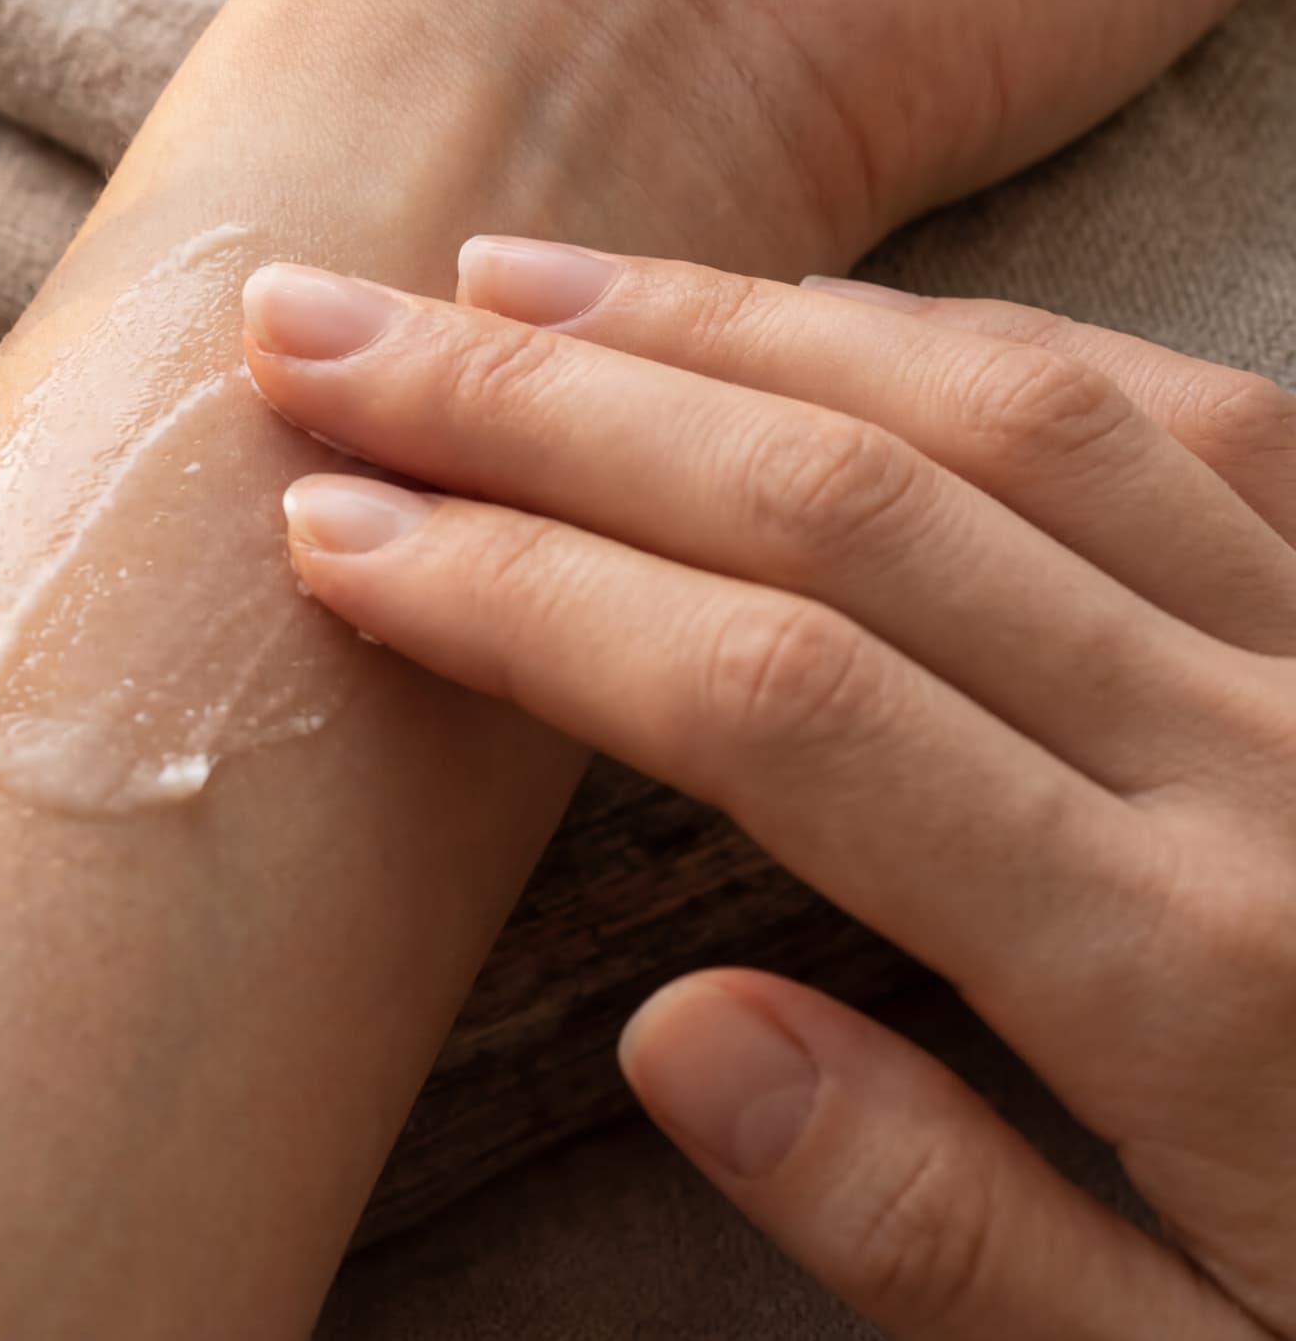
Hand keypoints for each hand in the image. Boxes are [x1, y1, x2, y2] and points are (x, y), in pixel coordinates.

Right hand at [239, 243, 1295, 1336]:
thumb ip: (957, 1240)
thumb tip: (679, 1031)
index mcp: (1203, 978)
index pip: (779, 703)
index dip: (526, 591)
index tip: (329, 528)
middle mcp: (1283, 771)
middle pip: (854, 504)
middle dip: (551, 402)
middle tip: (319, 330)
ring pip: (1017, 414)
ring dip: (734, 325)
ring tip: (510, 279)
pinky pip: (1203, 420)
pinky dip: (983, 344)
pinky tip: (830, 321)